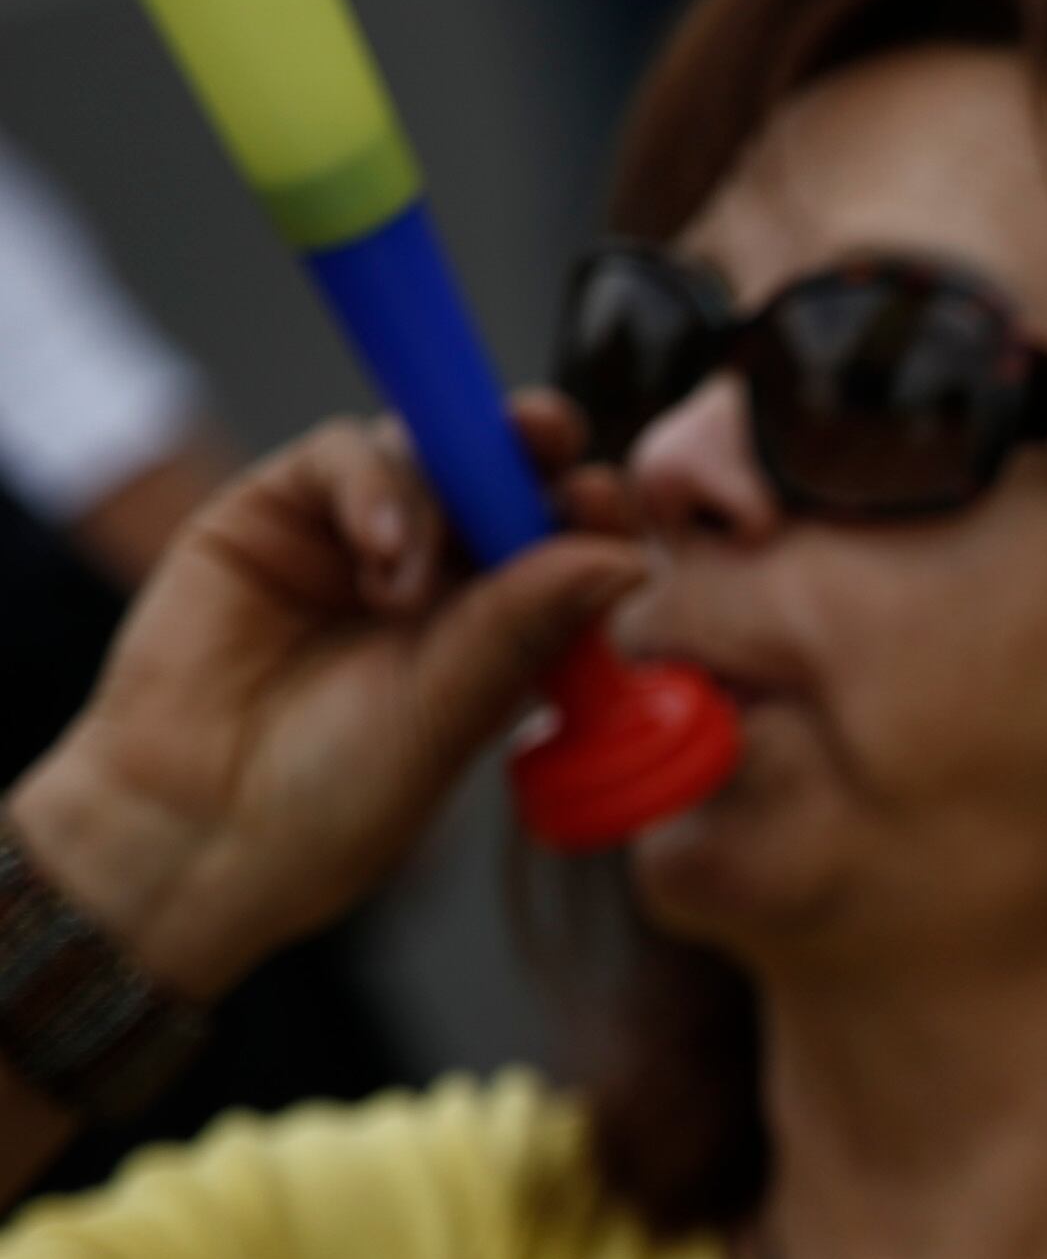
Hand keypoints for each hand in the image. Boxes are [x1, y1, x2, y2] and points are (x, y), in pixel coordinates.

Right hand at [5, 393, 645, 997]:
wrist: (203, 822)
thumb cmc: (335, 795)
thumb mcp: (449, 710)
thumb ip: (526, 625)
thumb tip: (630, 558)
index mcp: (506, 628)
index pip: (568, 543)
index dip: (593, 510)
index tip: (608, 502)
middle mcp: (442, 576)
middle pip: (505, 476)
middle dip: (534, 447)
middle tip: (548, 436)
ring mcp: (359, 538)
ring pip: (428, 455)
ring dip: (441, 495)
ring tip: (409, 589)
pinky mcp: (279, 512)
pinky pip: (343, 453)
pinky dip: (373, 484)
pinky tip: (379, 553)